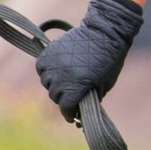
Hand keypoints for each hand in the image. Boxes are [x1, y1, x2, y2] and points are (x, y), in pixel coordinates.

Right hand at [33, 0, 143, 121]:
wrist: (105, 32)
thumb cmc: (110, 59)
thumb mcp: (106, 83)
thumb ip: (93, 98)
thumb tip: (84, 112)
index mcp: (77, 86)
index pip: (66, 107)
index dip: (70, 114)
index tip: (72, 117)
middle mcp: (62, 77)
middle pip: (55, 96)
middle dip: (64, 99)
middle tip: (71, 96)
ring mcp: (54, 64)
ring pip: (47, 83)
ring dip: (54, 85)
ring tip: (65, 81)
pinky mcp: (48, 52)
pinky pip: (41, 68)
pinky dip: (46, 71)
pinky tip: (56, 71)